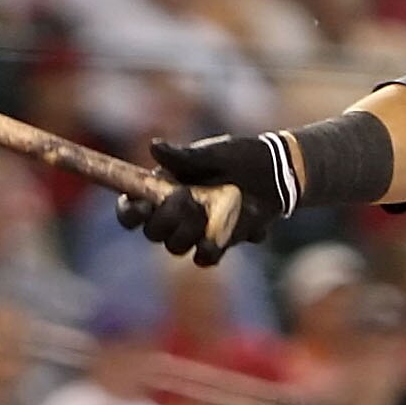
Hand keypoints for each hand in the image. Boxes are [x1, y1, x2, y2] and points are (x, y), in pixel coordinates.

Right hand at [117, 134, 278, 264]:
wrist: (276, 174)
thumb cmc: (240, 157)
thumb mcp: (213, 153)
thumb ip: (183, 156)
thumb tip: (153, 146)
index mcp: (163, 189)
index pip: (133, 208)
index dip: (129, 211)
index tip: (138, 205)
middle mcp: (174, 214)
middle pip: (152, 232)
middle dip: (163, 219)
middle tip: (183, 198)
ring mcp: (195, 231)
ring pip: (175, 246)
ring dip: (186, 232)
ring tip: (206, 211)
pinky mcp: (218, 243)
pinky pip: (204, 258)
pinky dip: (210, 249)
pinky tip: (222, 232)